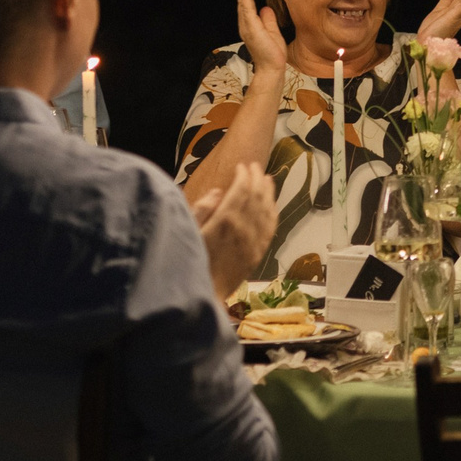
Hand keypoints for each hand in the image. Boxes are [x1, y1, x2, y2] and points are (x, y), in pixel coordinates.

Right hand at [195, 158, 278, 297]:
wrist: (204, 294)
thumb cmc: (190, 263)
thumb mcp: (188, 232)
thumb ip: (201, 209)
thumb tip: (218, 192)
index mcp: (225, 221)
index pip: (241, 190)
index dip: (244, 175)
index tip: (241, 166)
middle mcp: (244, 228)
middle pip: (256, 196)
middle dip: (256, 178)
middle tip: (255, 166)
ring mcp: (254, 241)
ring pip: (267, 209)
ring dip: (268, 192)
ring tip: (267, 179)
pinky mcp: (258, 252)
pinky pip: (270, 226)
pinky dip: (273, 211)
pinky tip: (272, 204)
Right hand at [235, 0, 288, 75]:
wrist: (272, 68)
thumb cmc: (272, 53)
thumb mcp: (272, 31)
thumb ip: (268, 19)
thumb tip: (265, 8)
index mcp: (251, 24)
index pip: (249, 3)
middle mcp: (246, 24)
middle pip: (244, 0)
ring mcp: (247, 26)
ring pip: (244, 2)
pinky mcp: (251, 28)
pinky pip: (247, 10)